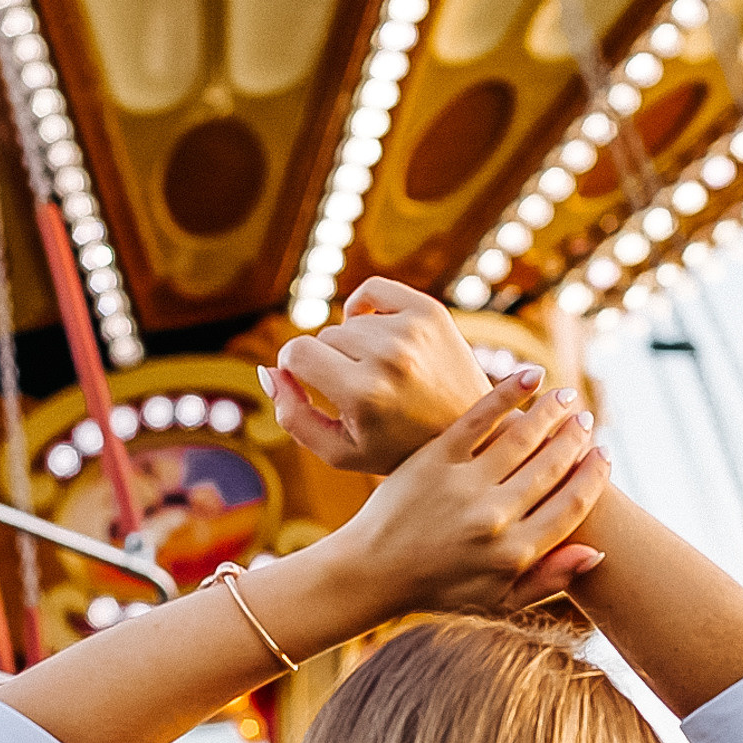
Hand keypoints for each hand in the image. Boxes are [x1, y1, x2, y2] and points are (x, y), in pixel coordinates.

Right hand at [265, 280, 500, 472]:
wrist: (475, 434)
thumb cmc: (399, 449)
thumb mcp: (340, 451)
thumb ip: (292, 415)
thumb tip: (268, 370)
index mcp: (364, 394)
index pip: (296, 354)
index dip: (292, 368)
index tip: (306, 382)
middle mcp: (389, 357)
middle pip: (323, 338)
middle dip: (329, 363)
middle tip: (356, 391)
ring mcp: (413, 331)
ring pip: (348, 322)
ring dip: (353, 344)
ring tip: (377, 374)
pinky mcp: (431, 312)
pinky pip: (372, 291)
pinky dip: (365, 308)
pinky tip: (375, 334)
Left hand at [332, 375, 609, 614]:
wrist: (372, 571)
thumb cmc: (440, 588)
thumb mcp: (499, 600)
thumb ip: (550, 580)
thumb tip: (599, 552)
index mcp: (514, 553)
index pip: (572, 506)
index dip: (594, 477)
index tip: (603, 455)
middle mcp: (493, 518)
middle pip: (553, 467)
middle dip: (577, 438)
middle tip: (587, 419)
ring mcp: (462, 486)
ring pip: (523, 438)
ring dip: (552, 412)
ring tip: (565, 398)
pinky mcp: (433, 459)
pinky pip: (479, 419)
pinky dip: (508, 394)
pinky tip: (530, 376)